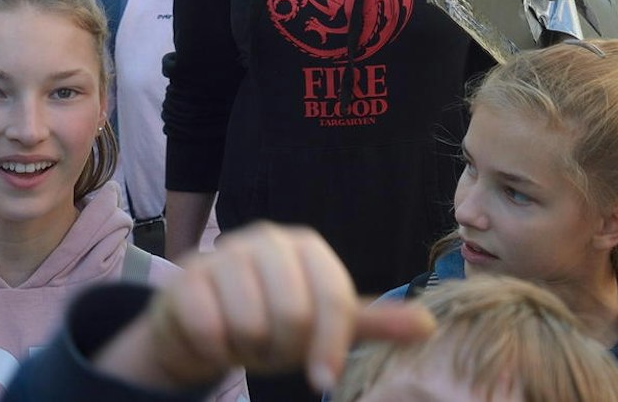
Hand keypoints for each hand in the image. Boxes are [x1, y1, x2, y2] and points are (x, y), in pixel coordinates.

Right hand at [93, 224, 434, 393]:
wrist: (202, 322)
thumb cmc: (273, 322)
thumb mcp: (326, 326)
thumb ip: (374, 322)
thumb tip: (429, 325)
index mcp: (307, 247)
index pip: (334, 299)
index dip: (330, 345)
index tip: (323, 377)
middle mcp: (268, 239)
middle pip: (293, 313)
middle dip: (282, 348)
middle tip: (270, 346)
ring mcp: (225, 252)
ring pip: (251, 322)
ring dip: (247, 348)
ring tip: (243, 337)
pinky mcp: (188, 275)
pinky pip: (210, 327)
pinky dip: (216, 347)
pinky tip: (216, 336)